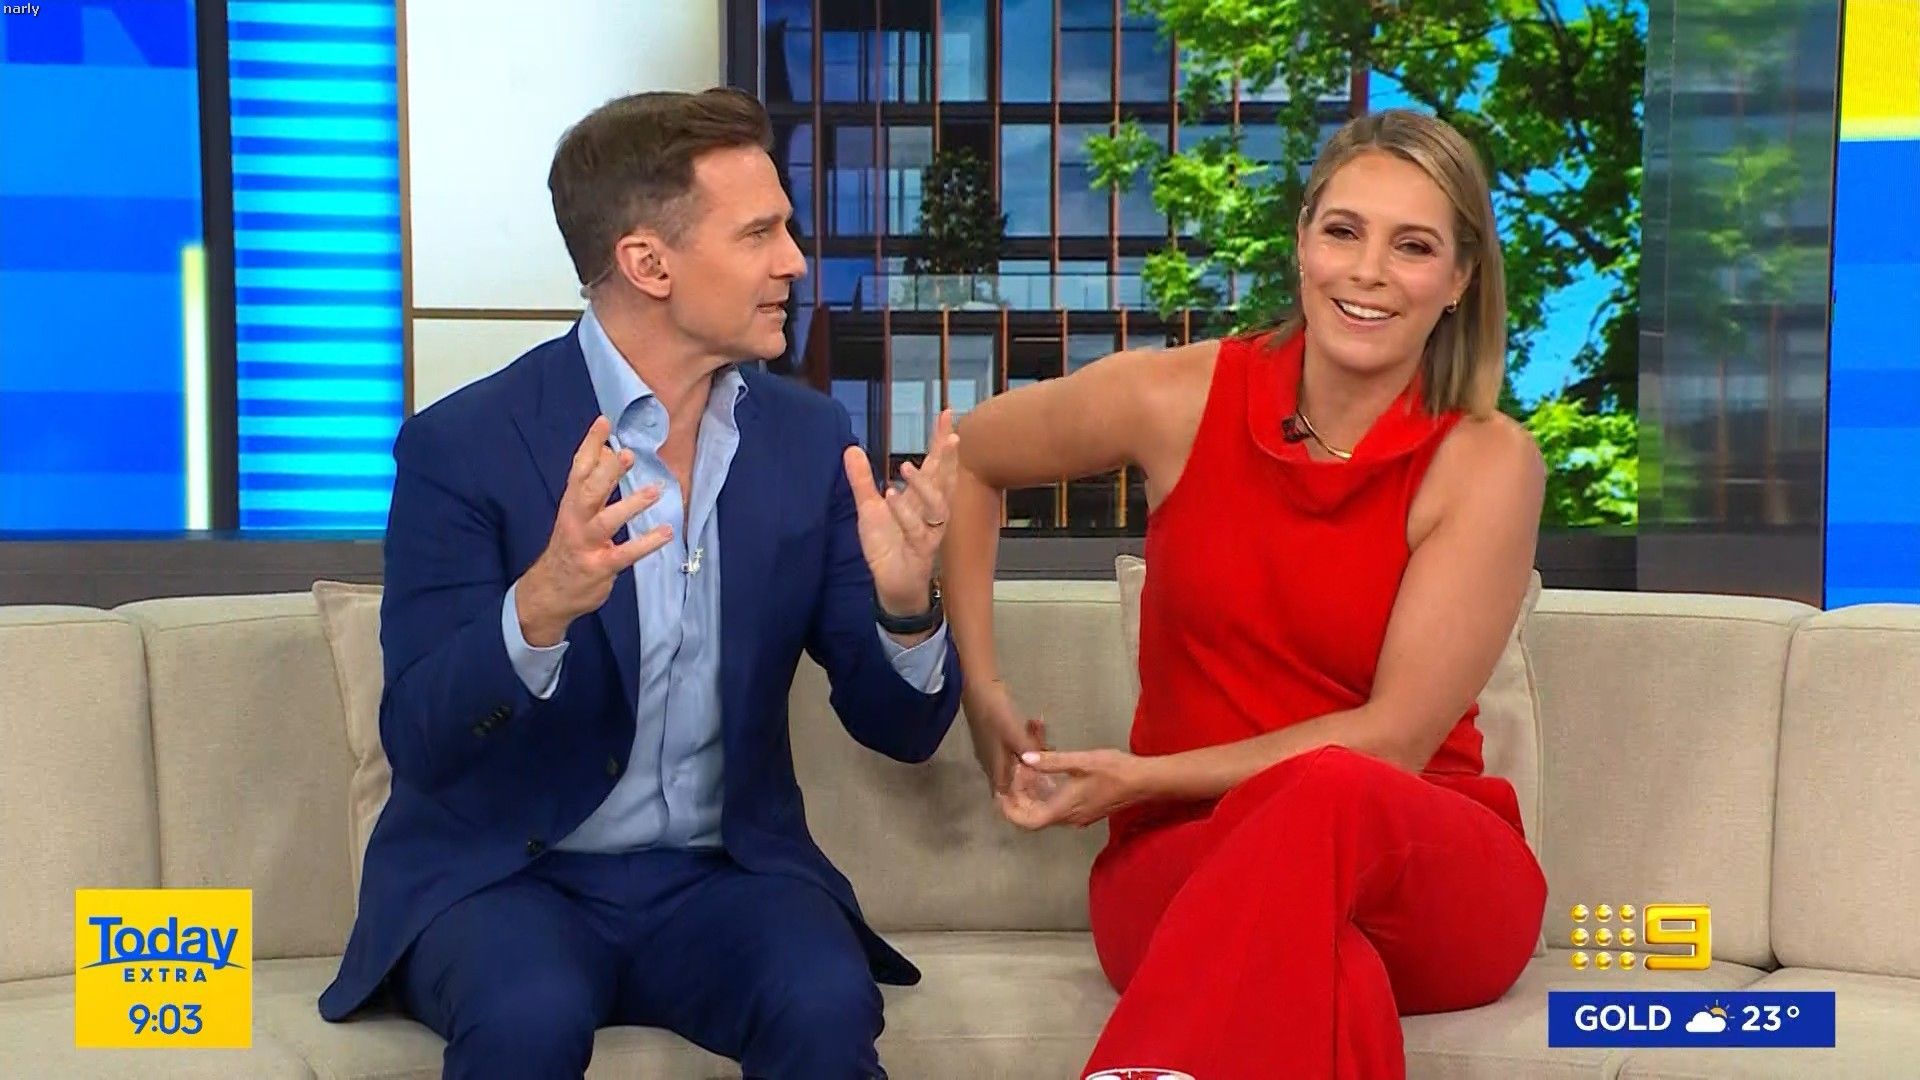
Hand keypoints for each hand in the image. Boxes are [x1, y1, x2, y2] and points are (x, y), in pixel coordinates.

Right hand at [517, 416, 673, 644]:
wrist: (548, 593)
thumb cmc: (569, 548)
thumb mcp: (575, 514)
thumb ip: (591, 485)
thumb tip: (607, 450)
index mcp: (570, 504)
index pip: (579, 469)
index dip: (590, 445)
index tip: (604, 422)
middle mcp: (575, 521)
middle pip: (589, 491)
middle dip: (607, 471)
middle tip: (627, 453)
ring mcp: (586, 545)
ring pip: (605, 521)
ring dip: (630, 505)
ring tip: (654, 490)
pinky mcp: (600, 567)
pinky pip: (624, 554)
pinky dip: (645, 543)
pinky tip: (665, 532)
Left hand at [843, 409, 958, 615]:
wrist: (893, 583)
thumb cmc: (888, 545)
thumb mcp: (869, 509)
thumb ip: (861, 481)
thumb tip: (851, 449)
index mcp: (922, 498)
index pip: (935, 464)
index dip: (941, 441)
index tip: (946, 414)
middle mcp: (930, 511)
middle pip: (945, 480)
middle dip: (949, 459)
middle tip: (951, 437)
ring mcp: (928, 531)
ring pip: (937, 506)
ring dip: (924, 485)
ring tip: (905, 466)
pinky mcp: (921, 551)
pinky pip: (917, 531)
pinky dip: (905, 515)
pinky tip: (891, 497)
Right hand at [962, 680, 1049, 794]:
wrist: (979, 687)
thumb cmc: (995, 713)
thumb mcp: (1015, 735)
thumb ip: (1028, 754)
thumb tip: (1042, 771)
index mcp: (994, 765)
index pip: (1004, 792)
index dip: (1019, 796)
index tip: (1040, 792)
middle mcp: (992, 761)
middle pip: (1014, 775)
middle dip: (1033, 771)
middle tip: (1050, 761)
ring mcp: (993, 747)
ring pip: (1017, 757)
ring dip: (1032, 750)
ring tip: (1046, 739)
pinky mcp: (997, 734)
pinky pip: (1015, 744)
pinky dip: (1026, 739)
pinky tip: (1035, 725)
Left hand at [996, 748, 1154, 829]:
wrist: (1145, 782)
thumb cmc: (1115, 770)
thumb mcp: (1081, 761)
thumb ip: (1051, 761)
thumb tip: (1024, 759)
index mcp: (1064, 809)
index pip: (1028, 821)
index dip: (1010, 812)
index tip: (1000, 795)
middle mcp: (1069, 818)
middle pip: (1034, 817)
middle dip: (1019, 799)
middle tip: (1012, 777)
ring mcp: (1079, 816)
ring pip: (1046, 813)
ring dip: (1033, 797)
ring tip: (1025, 774)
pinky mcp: (1086, 811)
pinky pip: (1057, 809)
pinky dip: (1046, 796)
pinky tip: (1046, 777)